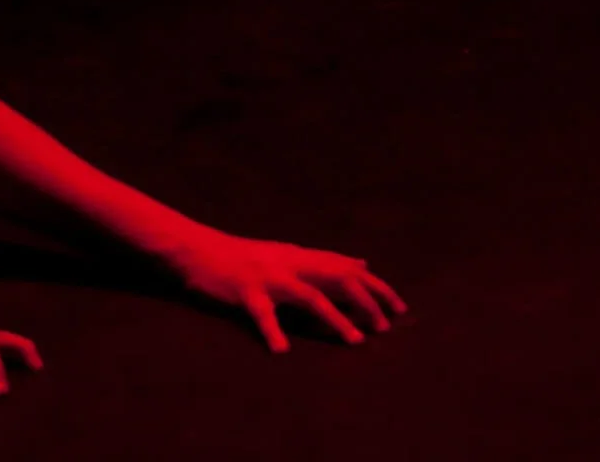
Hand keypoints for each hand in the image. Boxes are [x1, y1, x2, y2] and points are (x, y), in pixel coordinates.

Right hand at [167, 230, 406, 351]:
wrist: (199, 249)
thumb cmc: (245, 256)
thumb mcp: (289, 253)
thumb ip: (325, 260)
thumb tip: (363, 261)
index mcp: (302, 257)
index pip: (348, 269)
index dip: (377, 287)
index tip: (400, 308)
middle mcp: (291, 264)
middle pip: (339, 279)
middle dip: (367, 301)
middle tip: (385, 327)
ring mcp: (269, 277)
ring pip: (310, 296)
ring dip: (336, 319)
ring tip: (355, 341)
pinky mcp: (246, 291)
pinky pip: (262, 313)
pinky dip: (272, 331)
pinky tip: (282, 350)